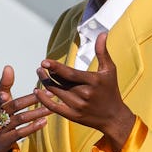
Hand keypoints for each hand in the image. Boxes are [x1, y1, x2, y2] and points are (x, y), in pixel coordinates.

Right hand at [0, 65, 49, 151]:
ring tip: (50, 108)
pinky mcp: (6, 140)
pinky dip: (33, 127)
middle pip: (12, 107)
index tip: (6, 94)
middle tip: (47, 93)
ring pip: (19, 119)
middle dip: (30, 100)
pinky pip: (21, 133)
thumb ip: (4, 84)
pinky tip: (44, 122)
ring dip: (36, 113)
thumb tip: (8, 67)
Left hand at [35, 33, 134, 151]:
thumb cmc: (111, 90)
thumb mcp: (110, 70)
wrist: (114, 117)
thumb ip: (102, 52)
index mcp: (93, 81)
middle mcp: (84, 94)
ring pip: (55, 92)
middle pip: (60, 82)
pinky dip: (43, 99)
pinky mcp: (73, 116)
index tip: (44, 61)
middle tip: (41, 66)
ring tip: (40, 73)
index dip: (55, 67)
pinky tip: (37, 91)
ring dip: (45, 82)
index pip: (70, 74)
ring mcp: (78, 106)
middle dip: (48, 73)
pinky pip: (54, 107)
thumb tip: (103, 33)